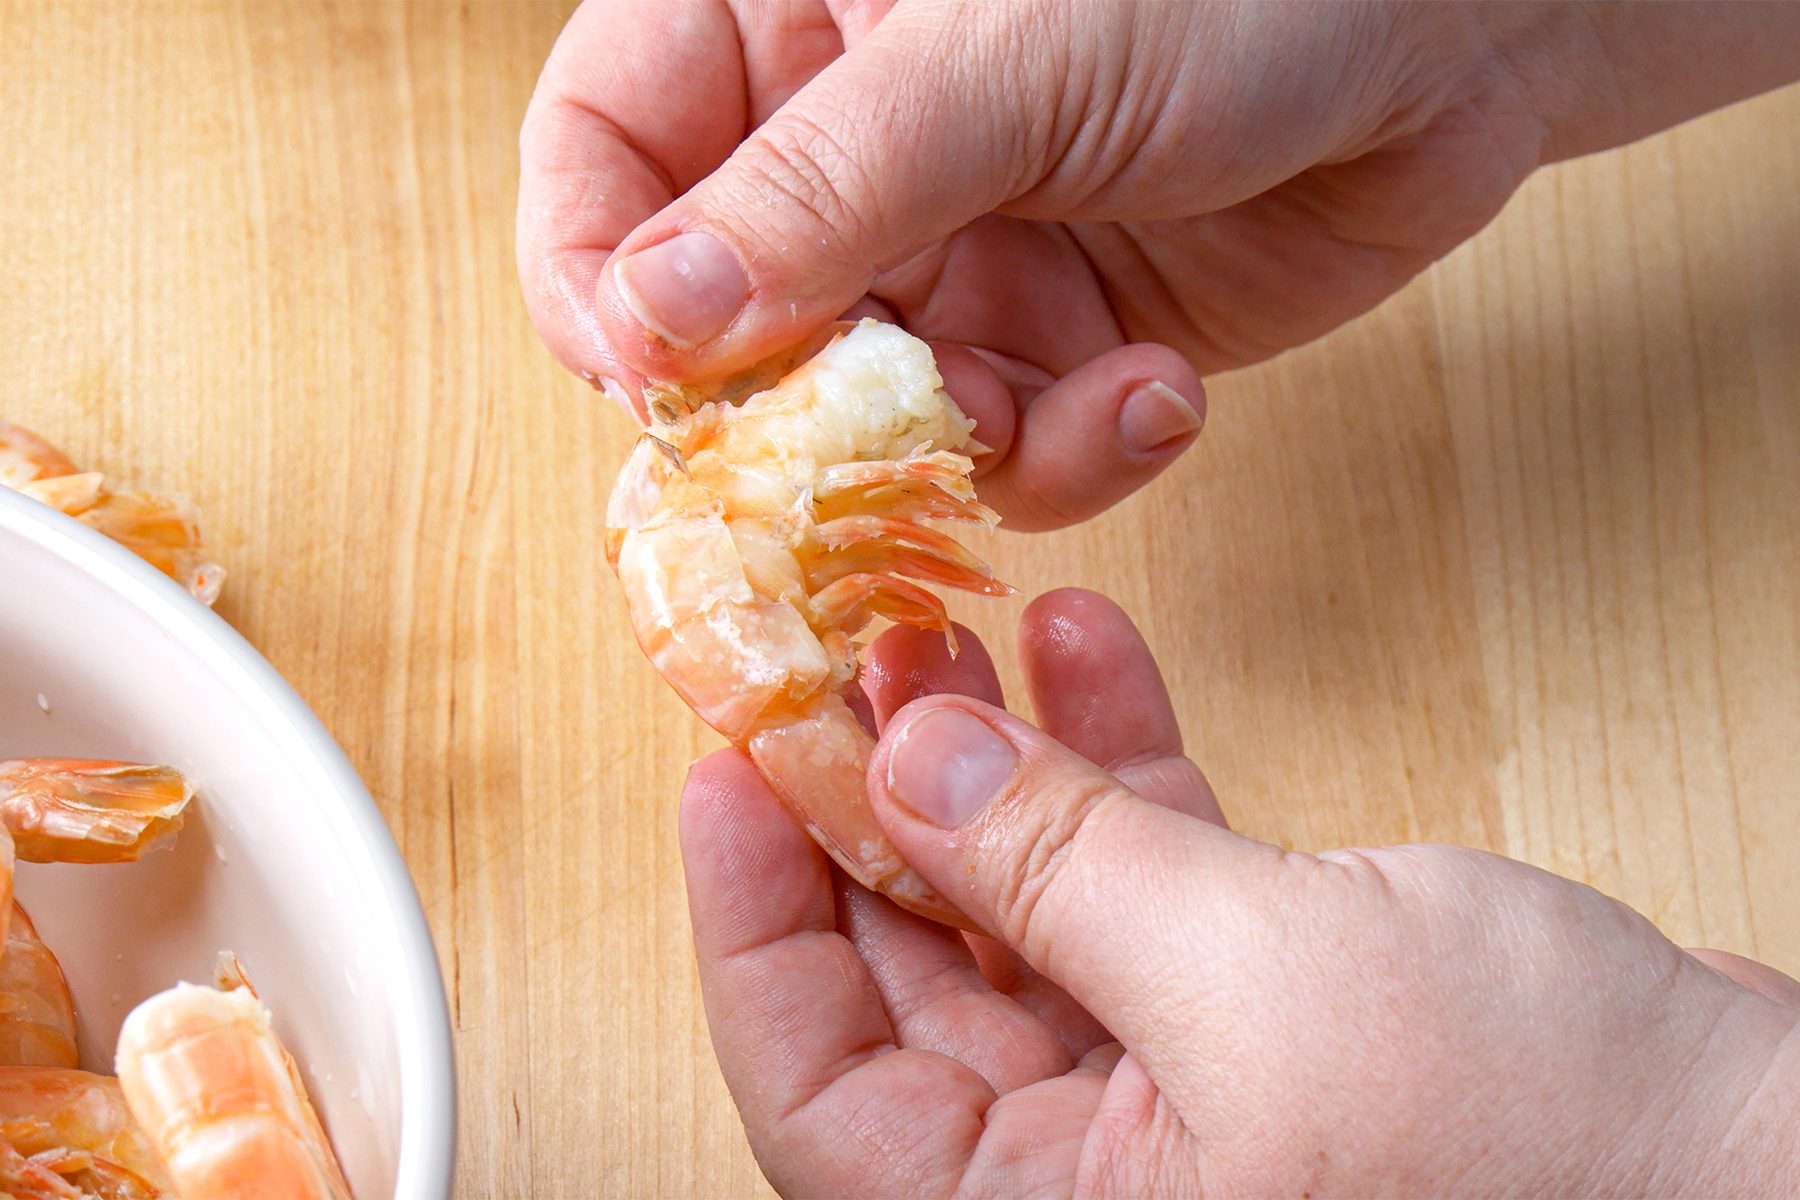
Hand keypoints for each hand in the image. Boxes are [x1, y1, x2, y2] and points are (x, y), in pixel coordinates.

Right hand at [518, 1, 1799, 529]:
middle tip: (872, 448)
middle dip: (799, 408)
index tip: (647, 379)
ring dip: (960, 445)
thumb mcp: (1006, 59)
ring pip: (867, 417)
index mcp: (785, 21)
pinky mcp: (1055, 341)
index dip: (597, 275)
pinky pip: (1004, 449)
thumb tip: (648, 322)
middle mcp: (851, 150)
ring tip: (1065, 393)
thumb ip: (822, 193)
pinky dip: (1074, 450)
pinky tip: (1156, 391)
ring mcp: (952, 253)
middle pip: (726, 321)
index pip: (603, 156)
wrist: (1469, 23)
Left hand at [680, 589, 1799, 1195]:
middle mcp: (1088, 1186)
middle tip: (848, 656)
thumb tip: (902, 763)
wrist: (1776, 1161)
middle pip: (913, 980)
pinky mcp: (1267, 1020)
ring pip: (1028, 913)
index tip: (726, 763)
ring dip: (993, 766)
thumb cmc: (1554, 1153)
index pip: (815, 1085)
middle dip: (878, 802)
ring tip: (953, 627)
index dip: (754, 915)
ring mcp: (1180, 1098)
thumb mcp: (1257, 982)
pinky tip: (1086, 653)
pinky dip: (1118, 775)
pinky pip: (1145, 893)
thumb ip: (1057, 870)